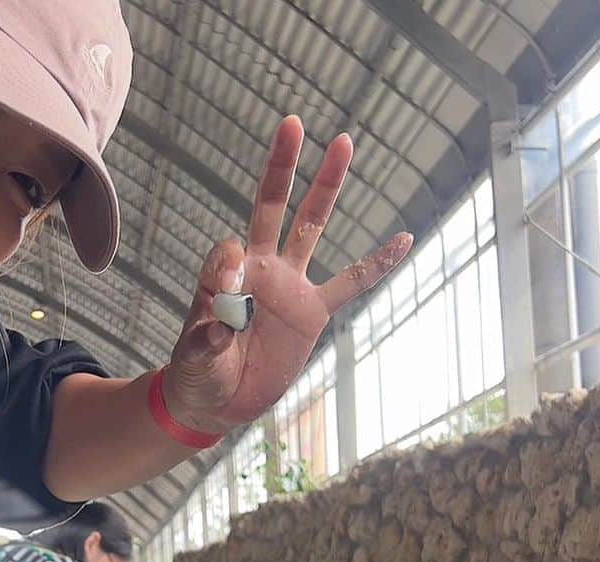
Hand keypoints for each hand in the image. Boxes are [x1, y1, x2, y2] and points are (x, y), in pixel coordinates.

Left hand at [166, 115, 412, 431]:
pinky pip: (351, 284)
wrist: (217, 399)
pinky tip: (403, 239)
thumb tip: (221, 318)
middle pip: (271, 208)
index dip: (231, 264)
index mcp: (225, 278)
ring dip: (326, 189)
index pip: (231, 250)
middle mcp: (259, 270)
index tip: (229, 287)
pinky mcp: (312, 312)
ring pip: (312, 228)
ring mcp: (289, 286)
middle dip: (281, 169)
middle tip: (292, 124)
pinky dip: (376, 264)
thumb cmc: (198, 373)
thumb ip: (207, 333)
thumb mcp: (195, 357)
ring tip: (343, 143)